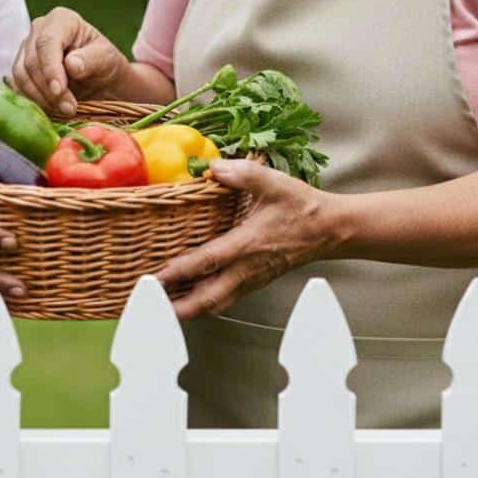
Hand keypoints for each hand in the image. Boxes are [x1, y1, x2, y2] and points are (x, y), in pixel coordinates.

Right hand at [10, 6, 128, 116]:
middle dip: (48, 88)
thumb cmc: (105, 63)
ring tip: (64, 111)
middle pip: (32, 60)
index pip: (48, 42)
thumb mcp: (107, 59)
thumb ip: (91, 59)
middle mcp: (39, 30)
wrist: (99, 79)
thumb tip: (72, 64)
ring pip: (21, 74)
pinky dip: (33, 100)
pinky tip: (51, 110)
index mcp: (61, 19)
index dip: (50, 68)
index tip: (59, 90)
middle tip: (69, 109)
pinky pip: (18, 86)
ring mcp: (26, 49)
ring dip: (40, 97)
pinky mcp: (21, 69)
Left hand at [153, 160, 341, 319]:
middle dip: (175, 308)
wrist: (330, 230)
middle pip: (205, 300)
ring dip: (186, 309)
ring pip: (214, 304)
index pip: (205, 263)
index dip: (177, 273)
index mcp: (247, 245)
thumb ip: (242, 173)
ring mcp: (251, 279)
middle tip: (147, 306)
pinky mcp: (255, 281)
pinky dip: (202, 303)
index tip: (153, 279)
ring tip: (159, 307)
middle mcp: (246, 269)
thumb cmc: (301, 206)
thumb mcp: (273, 182)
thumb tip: (213, 168)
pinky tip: (188, 296)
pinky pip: (224, 299)